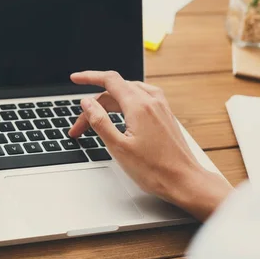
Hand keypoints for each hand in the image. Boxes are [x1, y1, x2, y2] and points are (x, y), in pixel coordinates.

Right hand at [69, 71, 232, 220]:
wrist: (184, 181)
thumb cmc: (154, 169)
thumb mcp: (118, 147)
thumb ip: (100, 121)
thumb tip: (87, 103)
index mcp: (138, 106)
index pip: (109, 80)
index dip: (89, 77)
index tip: (75, 79)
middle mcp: (151, 101)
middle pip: (116, 90)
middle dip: (94, 104)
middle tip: (80, 127)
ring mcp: (161, 107)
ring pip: (128, 93)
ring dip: (109, 103)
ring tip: (97, 119)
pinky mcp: (165, 115)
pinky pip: (142, 98)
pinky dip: (126, 102)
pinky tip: (122, 113)